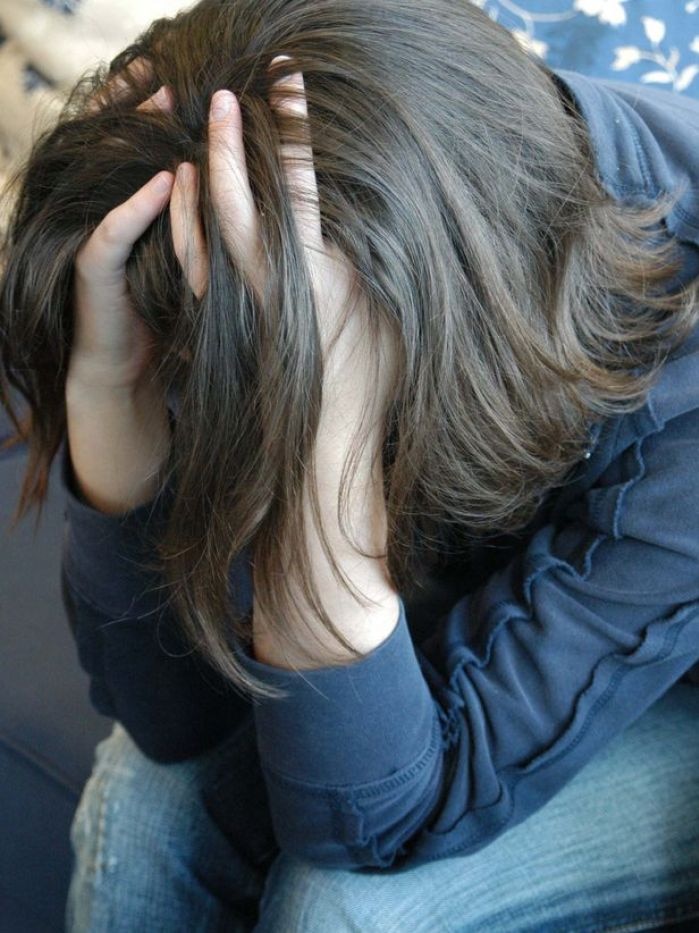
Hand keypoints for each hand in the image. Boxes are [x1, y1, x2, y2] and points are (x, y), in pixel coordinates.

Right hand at [68, 61, 182, 391]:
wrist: (132, 367)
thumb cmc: (169, 311)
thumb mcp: (197, 260)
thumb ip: (210, 224)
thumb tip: (252, 189)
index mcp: (145, 214)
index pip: (153, 150)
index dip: (164, 114)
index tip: (203, 83)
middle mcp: (119, 217)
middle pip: (129, 149)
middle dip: (148, 108)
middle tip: (174, 73)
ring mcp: (104, 239)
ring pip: (118, 178)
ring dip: (140, 140)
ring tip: (166, 101)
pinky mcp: (95, 269)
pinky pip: (114, 232)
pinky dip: (137, 207)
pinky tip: (163, 183)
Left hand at [174, 56, 396, 423]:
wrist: (322, 445)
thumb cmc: (371, 383)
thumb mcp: (392, 314)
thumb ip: (373, 260)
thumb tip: (365, 206)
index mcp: (314, 279)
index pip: (299, 187)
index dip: (293, 131)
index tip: (288, 83)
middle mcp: (267, 289)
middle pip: (235, 202)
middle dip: (229, 143)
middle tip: (227, 96)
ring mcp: (239, 309)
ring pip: (201, 233)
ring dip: (199, 182)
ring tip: (201, 142)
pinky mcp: (226, 326)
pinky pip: (194, 267)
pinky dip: (186, 227)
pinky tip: (190, 204)